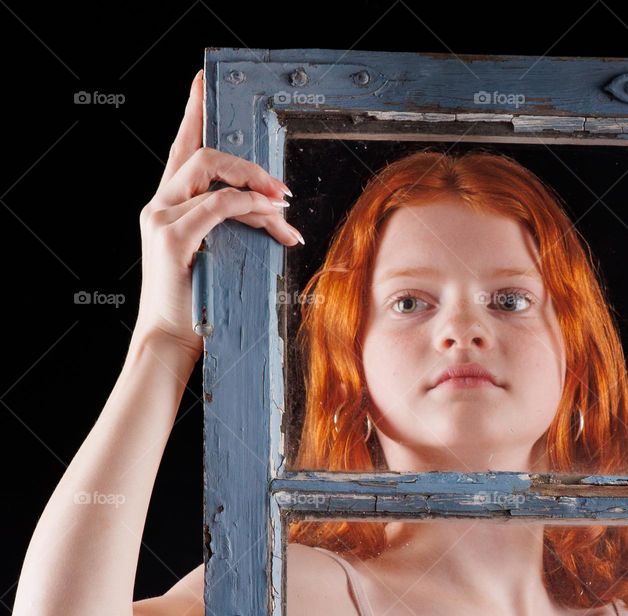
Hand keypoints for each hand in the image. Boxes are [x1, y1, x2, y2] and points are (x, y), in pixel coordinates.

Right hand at [132, 68, 302, 363]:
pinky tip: (271, 217)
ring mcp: (160, 217)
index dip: (193, 111)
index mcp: (169, 204)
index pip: (182, 147)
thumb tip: (275, 209)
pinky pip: (216, 206)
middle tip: (282, 188)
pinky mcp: (170, 237)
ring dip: (253, 184)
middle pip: (203, 154)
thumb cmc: (201, 303)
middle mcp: (159, 203)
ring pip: (210, 172)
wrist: (173, 339)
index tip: (203, 79)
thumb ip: (234, 225)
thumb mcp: (221, 255)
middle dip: (248, 164)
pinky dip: (248, 207)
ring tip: (283, 206)